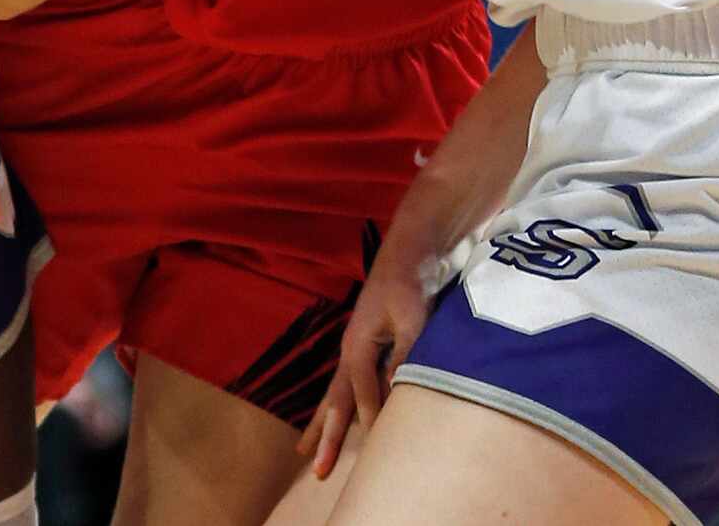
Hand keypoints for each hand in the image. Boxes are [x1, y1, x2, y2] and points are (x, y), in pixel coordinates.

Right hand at [298, 234, 439, 478]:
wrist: (410, 250)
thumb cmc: (411, 282)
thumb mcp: (413, 318)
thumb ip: (404, 355)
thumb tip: (394, 389)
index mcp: (358, 345)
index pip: (362, 393)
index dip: (369, 419)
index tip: (376, 447)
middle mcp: (350, 351)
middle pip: (335, 401)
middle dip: (325, 436)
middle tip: (315, 469)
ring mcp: (354, 348)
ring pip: (334, 395)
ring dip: (322, 425)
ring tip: (305, 451)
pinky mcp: (364, 346)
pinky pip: (345, 385)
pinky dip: (336, 406)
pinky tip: (332, 416)